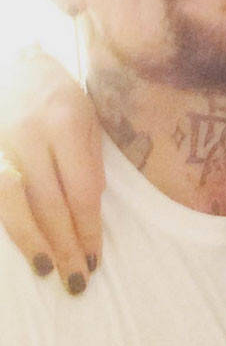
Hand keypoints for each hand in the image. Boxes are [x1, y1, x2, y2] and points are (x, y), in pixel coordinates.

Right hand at [0, 48, 103, 292]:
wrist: (12, 67)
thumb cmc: (57, 94)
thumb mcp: (87, 116)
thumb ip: (89, 160)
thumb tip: (90, 209)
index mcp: (67, 122)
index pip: (82, 189)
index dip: (89, 228)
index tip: (95, 257)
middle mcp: (30, 133)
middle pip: (49, 202)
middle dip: (65, 244)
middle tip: (77, 278)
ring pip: (13, 203)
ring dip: (32, 241)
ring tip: (48, 269)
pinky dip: (6, 223)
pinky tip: (20, 240)